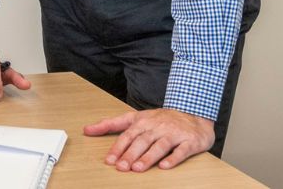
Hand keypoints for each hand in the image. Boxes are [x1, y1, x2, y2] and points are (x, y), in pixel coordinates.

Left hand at [84, 108, 214, 171]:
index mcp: (143, 121)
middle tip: (121, 167)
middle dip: (131, 154)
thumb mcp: (135, 117)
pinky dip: (173, 158)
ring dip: (148, 157)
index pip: (128, 135)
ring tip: (137, 168)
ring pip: (160, 146)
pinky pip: (181, 151)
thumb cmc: (161, 119)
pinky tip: (165, 167)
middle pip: (142, 141)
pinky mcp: (189, 142)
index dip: (118, 147)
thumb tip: (87, 130)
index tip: (109, 160)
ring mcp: (174, 134)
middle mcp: (157, 127)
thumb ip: (111, 124)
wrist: (194, 114)